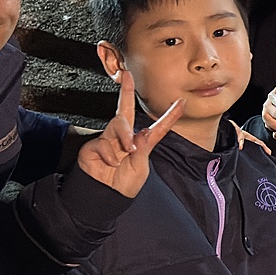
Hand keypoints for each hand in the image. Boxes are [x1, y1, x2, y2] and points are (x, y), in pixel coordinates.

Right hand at [75, 73, 181, 198]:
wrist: (103, 198)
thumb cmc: (123, 185)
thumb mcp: (140, 168)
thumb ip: (142, 150)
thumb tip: (141, 132)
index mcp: (140, 144)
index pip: (157, 127)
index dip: (170, 116)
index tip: (182, 103)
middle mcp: (123, 138)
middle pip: (126, 110)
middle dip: (126, 91)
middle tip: (127, 75)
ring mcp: (108, 140)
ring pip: (117, 124)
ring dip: (124, 135)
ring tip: (127, 150)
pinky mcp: (93, 146)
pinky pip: (103, 143)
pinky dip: (109, 154)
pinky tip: (110, 163)